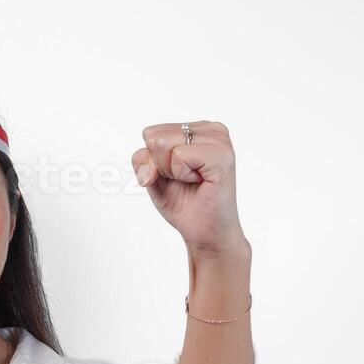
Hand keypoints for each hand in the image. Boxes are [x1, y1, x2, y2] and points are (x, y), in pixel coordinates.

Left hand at [132, 120, 247, 260]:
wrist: (206, 233)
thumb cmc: (184, 204)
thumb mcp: (153, 177)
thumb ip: (142, 160)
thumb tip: (149, 166)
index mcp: (197, 129)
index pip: (151, 133)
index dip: (152, 162)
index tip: (175, 176)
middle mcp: (211, 129)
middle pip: (154, 137)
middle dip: (160, 166)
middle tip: (185, 181)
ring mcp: (219, 141)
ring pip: (163, 143)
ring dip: (171, 171)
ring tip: (193, 181)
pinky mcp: (221, 156)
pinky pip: (179, 155)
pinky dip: (181, 175)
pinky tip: (200, 182)